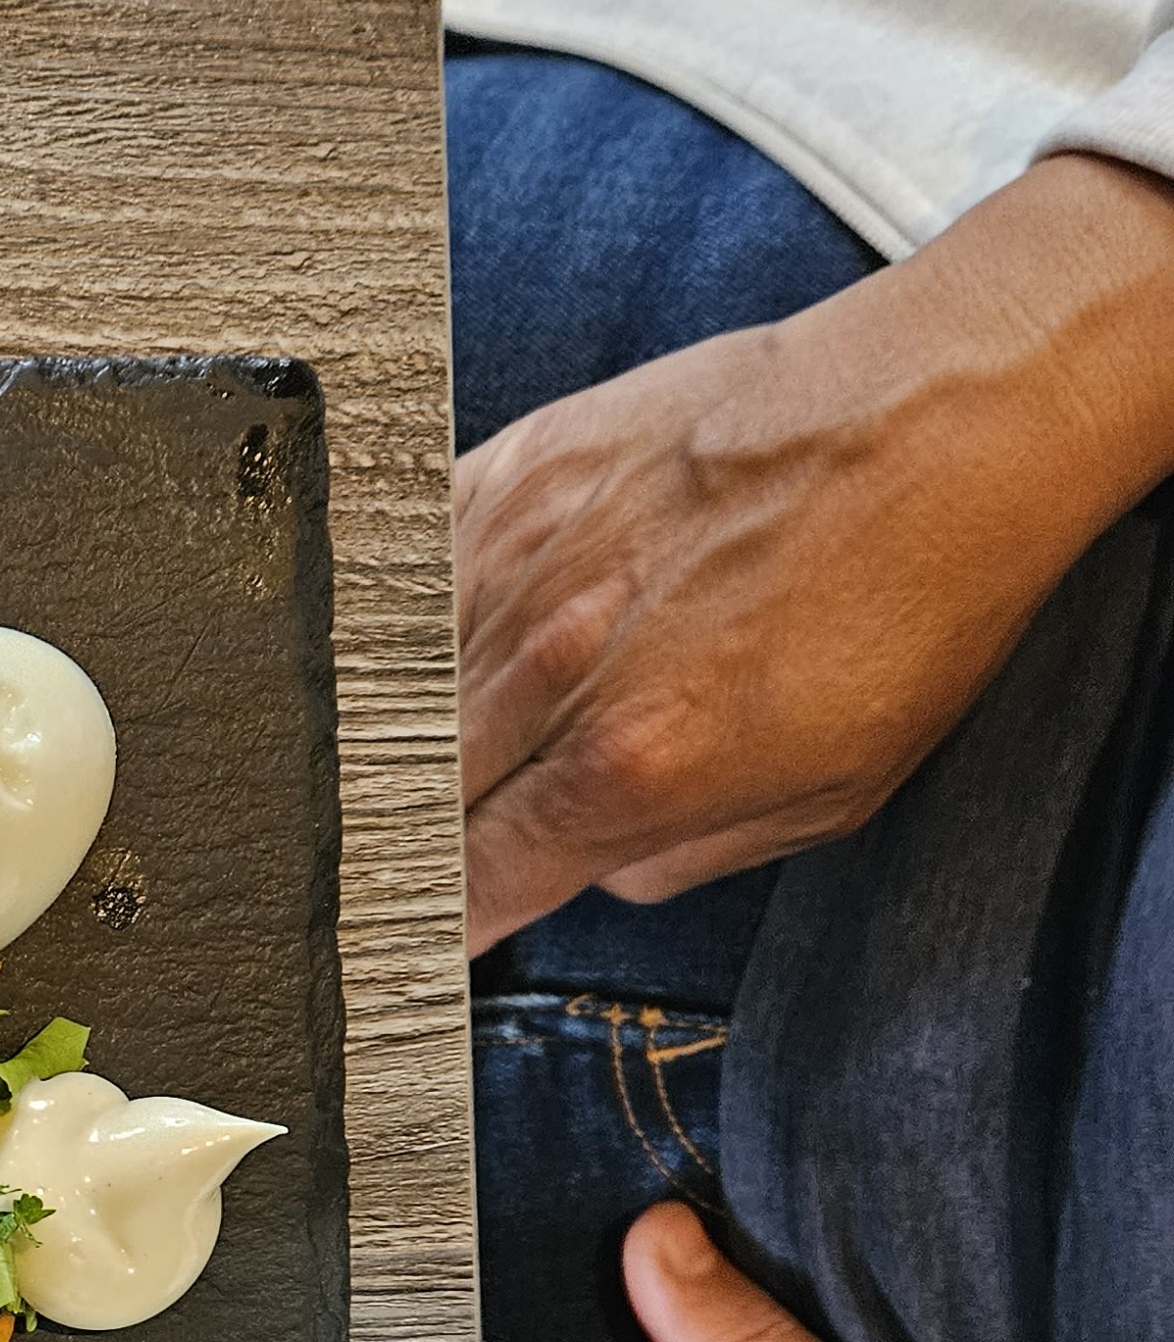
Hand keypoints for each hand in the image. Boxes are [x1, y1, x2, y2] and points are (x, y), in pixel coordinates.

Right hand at [458, 153, 1173, 954]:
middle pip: (412, 789)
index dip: (445, 918)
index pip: (469, 882)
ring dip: (404, 725)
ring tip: (436, 738)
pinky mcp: (519, 470)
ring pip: (393, 680)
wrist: (948, 416)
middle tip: (437, 839)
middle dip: (418, 830)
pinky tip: (443, 627)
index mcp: (628, 769)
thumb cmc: (916, 593)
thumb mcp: (832, 795)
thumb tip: (600, 863)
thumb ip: (682, 853)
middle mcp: (550, 669)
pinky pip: (413, 563)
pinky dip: (412, 611)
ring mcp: (520, 559)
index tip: (446, 926)